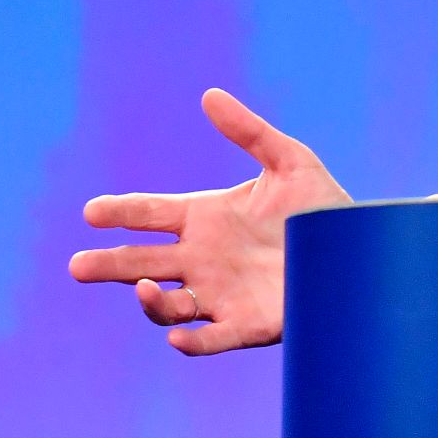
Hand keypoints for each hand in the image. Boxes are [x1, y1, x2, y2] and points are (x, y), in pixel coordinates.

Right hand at [68, 88, 350, 353]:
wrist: (360, 250)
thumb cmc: (322, 206)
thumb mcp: (289, 162)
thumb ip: (249, 132)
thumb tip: (210, 95)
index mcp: (205, 218)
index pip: (149, 214)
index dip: (120, 212)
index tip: (91, 212)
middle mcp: (204, 258)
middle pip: (142, 263)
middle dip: (109, 266)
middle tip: (77, 265)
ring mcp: (221, 293)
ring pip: (168, 305)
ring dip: (150, 301)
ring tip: (142, 287)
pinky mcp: (247, 324)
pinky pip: (210, 339)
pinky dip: (192, 342)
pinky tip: (178, 338)